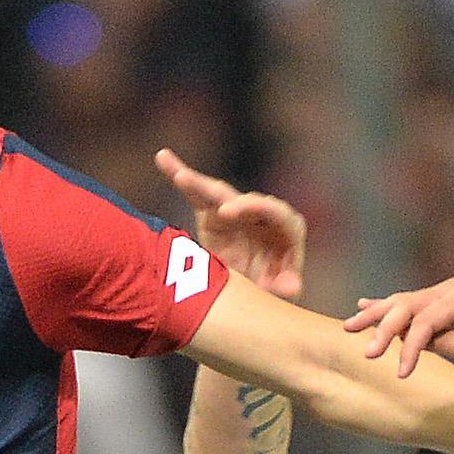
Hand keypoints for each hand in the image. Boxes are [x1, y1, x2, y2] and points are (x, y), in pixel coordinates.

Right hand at [156, 148, 306, 298]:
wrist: (248, 296)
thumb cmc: (270, 291)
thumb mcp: (281, 291)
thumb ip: (285, 287)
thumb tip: (291, 287)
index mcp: (286, 229)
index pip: (276, 213)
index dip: (255, 208)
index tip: (228, 212)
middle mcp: (262, 215)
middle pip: (246, 201)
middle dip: (231, 201)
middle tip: (220, 209)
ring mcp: (236, 212)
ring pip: (219, 194)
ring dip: (199, 184)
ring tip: (180, 176)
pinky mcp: (213, 214)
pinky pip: (197, 194)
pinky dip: (180, 175)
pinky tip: (162, 158)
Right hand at [346, 278, 453, 380]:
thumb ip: (446, 342)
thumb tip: (416, 342)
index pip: (425, 321)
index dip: (409, 347)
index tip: (400, 372)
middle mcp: (452, 289)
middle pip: (407, 306)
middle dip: (383, 328)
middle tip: (366, 352)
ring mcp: (446, 294)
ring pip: (403, 304)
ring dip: (377, 316)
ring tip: (350, 325)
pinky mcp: (442, 304)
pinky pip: (410, 306)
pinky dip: (387, 308)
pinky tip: (365, 305)